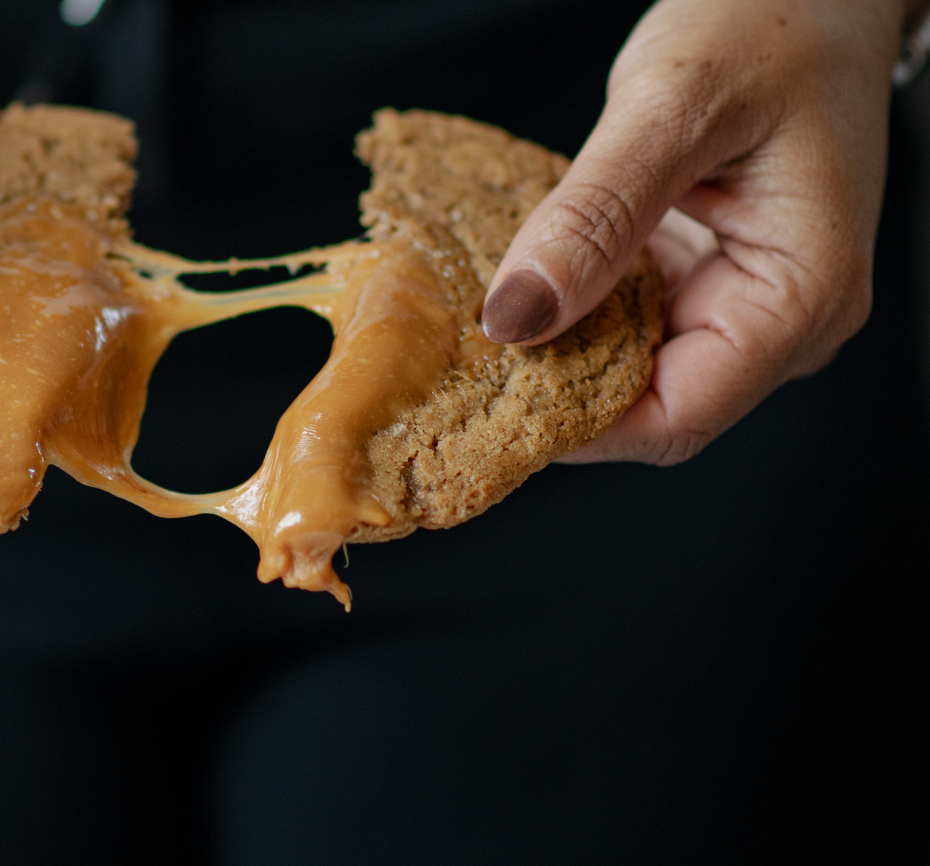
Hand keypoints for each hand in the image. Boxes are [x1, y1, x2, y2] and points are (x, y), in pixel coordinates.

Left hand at [481, 0, 912, 465]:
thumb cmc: (778, 18)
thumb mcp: (677, 100)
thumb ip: (596, 214)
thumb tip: (517, 317)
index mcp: (801, 299)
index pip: (675, 420)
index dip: (575, 428)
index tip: (486, 403)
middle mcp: (780, 326)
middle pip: (646, 408)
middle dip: (553, 394)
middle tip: (461, 366)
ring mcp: (741, 310)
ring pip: (626, 375)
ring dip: (553, 354)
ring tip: (480, 327)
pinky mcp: (703, 287)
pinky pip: (624, 328)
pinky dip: (569, 314)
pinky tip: (522, 291)